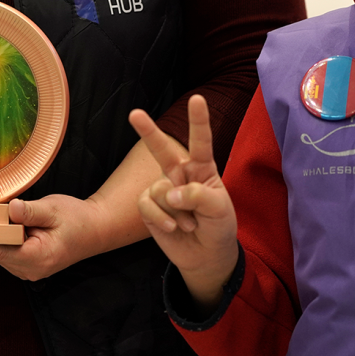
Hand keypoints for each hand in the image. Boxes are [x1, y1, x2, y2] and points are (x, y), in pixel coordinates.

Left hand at [0, 193, 104, 280]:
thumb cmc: (77, 219)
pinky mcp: (28, 264)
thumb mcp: (54, 209)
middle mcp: (32, 270)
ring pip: (0, 254)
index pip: (1, 249)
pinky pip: (7, 253)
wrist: (96, 230)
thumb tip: (10, 207)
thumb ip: (30, 211)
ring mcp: (30, 270)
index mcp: (39, 258)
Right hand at [127, 95, 238, 310]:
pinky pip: (146, 204)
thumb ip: (198, 195)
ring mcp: (163, 189)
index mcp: (202, 168)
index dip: (198, 120)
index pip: (200, 142)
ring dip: (174, 210)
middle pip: (161, 149)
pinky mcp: (149, 206)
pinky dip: (160, 217)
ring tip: (189, 223)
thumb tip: (170, 192)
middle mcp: (180, 174)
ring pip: (158, 189)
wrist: (205, 256)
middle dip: (147, 131)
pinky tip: (172, 227)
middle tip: (135, 114)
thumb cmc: (218, 227)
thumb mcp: (219, 210)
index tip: (197, 98)